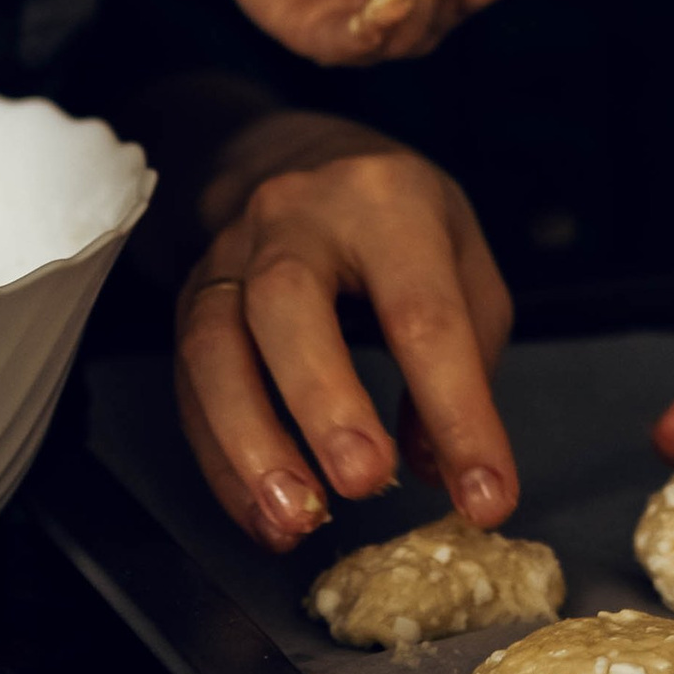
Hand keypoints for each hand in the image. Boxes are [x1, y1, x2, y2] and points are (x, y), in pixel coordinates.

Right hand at [174, 113, 516, 549]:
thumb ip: (466, 360)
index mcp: (387, 201)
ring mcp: (228, 254)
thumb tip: (439, 469)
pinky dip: (222, 461)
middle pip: (290, 303)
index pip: (424, 311)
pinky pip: (188, 385)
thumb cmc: (395, 218)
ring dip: (251, 445)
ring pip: (215, 345)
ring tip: (296, 522)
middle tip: (365, 483)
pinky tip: (263, 515)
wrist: (292, 151)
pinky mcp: (188, 297)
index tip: (485, 495)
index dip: (457, 411)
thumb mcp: (461, 258)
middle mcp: (295, 215)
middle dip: (324, 402)